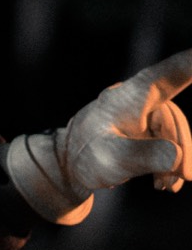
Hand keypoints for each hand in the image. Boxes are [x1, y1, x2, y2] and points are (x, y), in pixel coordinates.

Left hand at [0, 49, 191, 223]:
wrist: (69, 165)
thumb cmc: (86, 156)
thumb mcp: (112, 159)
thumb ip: (143, 156)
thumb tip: (176, 156)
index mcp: (129, 97)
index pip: (168, 74)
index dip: (190, 62)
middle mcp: (138, 98)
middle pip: (174, 117)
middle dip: (183, 148)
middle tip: (183, 177)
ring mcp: (142, 112)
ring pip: (173, 132)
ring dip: (176, 160)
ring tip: (166, 186)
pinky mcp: (144, 126)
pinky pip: (168, 139)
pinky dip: (171, 161)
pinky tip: (164, 182)